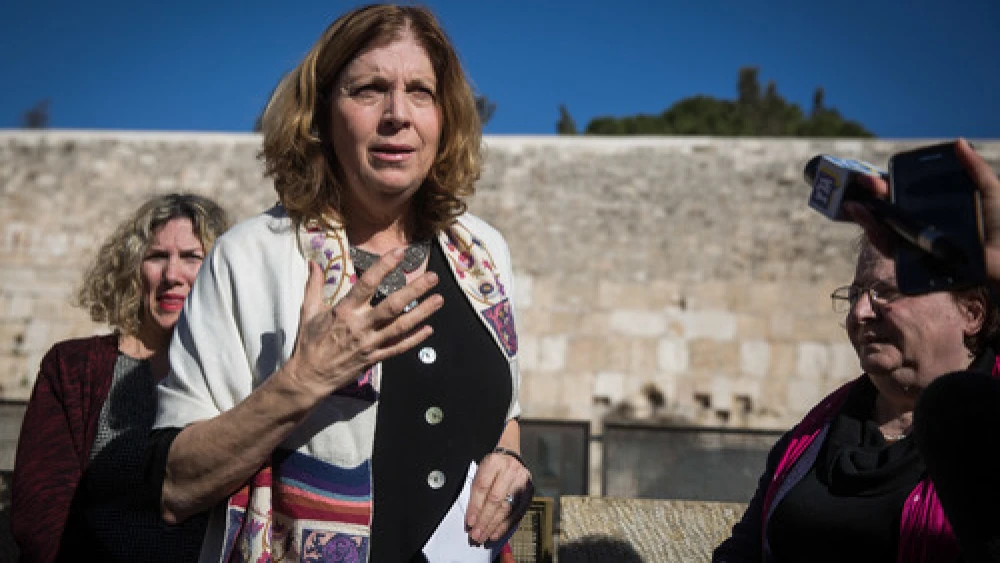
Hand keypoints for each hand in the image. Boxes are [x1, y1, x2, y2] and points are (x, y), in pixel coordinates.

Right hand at [287, 248, 442, 397]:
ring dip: (422, 313)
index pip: (367, 283)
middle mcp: (360, 326)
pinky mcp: (374, 358)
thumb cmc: (309, 342)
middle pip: (392, 305)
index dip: (384, 266)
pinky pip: (398, 348)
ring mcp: (370, 343)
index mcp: (344, 311)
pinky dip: (414, 339)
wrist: (309, 376)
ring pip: (401, 326)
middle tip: (432, 277)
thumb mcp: (308, 311)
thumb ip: (313, 286)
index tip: (399, 253)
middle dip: (415, 290)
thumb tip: (313, 264)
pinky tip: (429, 329)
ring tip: (439, 300)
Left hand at [465, 449, 533, 544]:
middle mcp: (509, 471)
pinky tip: (495, 533)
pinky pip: (515, 513)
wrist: (511, 458)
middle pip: (495, 499)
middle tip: (476, 534)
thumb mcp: (480, 471)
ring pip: (506, 508)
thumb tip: (471, 517)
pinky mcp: (527, 492)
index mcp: (494, 462)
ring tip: (483, 536)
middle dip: (484, 519)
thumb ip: (476, 491)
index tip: (469, 522)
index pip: (482, 487)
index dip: (475, 506)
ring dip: (493, 525)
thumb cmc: (492, 467)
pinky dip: (504, 525)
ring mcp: (521, 482)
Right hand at [848, 139, 999, 282]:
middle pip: (888, 210)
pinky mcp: (913, 261)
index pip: (903, 194)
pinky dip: (876, 237)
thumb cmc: (999, 226)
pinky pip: (890, 249)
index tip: (874, 174)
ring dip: (866, 217)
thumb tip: (959, 142)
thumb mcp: (989, 191)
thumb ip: (974, 168)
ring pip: (882, 229)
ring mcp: (914, 243)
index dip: (886, 184)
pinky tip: (872, 226)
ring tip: (856, 204)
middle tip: (863, 182)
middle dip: (872, 196)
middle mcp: (920, 225)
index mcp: (932, 208)